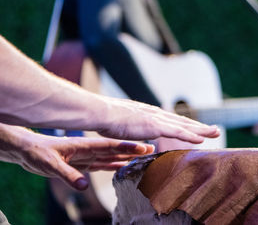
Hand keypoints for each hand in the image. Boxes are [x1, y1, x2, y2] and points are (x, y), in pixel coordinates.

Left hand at [0, 124, 153, 189]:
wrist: (28, 151)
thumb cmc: (38, 153)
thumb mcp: (50, 164)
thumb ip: (67, 174)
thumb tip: (83, 186)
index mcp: (85, 146)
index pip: (111, 146)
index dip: (128, 147)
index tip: (144, 147)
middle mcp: (90, 150)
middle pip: (117, 150)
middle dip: (135, 149)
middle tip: (153, 149)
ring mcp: (88, 156)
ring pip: (113, 156)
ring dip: (129, 156)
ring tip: (145, 155)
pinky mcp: (84, 163)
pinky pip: (104, 164)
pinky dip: (116, 164)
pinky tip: (125, 166)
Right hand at [98, 99, 219, 142]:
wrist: (101, 112)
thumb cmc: (108, 119)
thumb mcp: (126, 123)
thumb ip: (135, 128)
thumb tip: (139, 134)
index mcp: (151, 114)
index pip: (174, 121)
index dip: (187, 125)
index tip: (198, 129)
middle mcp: (157, 114)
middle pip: (183, 121)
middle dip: (200, 126)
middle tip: (215, 130)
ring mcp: (156, 119)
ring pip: (184, 125)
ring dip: (201, 130)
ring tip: (215, 132)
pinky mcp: (154, 125)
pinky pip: (176, 132)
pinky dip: (189, 135)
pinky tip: (200, 139)